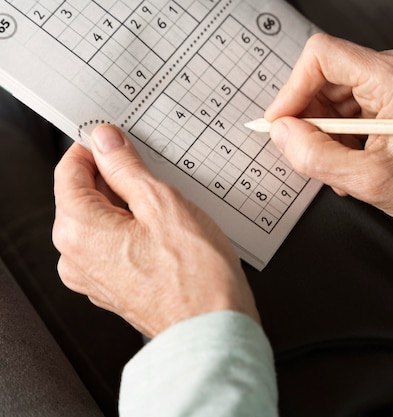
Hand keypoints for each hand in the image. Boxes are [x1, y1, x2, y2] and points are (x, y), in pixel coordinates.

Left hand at [52, 124, 258, 337]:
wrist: (213, 331)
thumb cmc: (195, 277)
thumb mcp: (163, 203)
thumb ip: (126, 168)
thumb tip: (105, 142)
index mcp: (77, 229)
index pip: (69, 169)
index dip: (97, 148)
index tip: (120, 139)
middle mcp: (74, 257)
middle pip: (84, 197)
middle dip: (117, 179)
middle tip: (156, 174)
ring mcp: (93, 278)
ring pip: (102, 222)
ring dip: (129, 207)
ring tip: (169, 209)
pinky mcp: (114, 290)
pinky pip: (114, 247)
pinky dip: (134, 232)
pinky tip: (167, 234)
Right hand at [265, 34, 392, 236]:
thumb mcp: (371, 181)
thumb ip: (316, 155)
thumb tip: (281, 134)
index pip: (321, 56)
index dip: (292, 90)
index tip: (281, 124)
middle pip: (327, 77)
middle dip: (312, 120)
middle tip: (316, 158)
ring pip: (338, 94)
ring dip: (330, 133)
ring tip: (345, 169)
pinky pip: (356, 105)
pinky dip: (347, 134)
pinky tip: (357, 162)